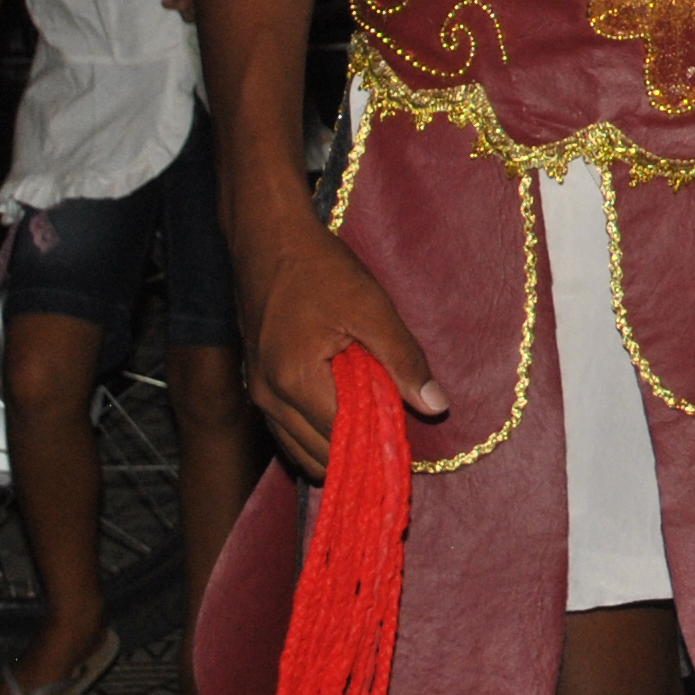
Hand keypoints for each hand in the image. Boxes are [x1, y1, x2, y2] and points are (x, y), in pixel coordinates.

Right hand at [234, 210, 446, 479]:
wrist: (267, 241)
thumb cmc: (320, 270)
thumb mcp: (372, 309)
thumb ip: (403, 360)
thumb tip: (436, 406)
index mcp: (295, 382)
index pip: (343, 438)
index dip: (379, 442)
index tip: (409, 441)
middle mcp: (268, 399)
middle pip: (320, 453)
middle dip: (359, 448)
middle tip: (396, 428)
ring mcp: (258, 395)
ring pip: (300, 448)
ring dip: (337, 444)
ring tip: (374, 420)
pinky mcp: (258, 386)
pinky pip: (288, 430)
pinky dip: (316, 432)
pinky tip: (347, 411)